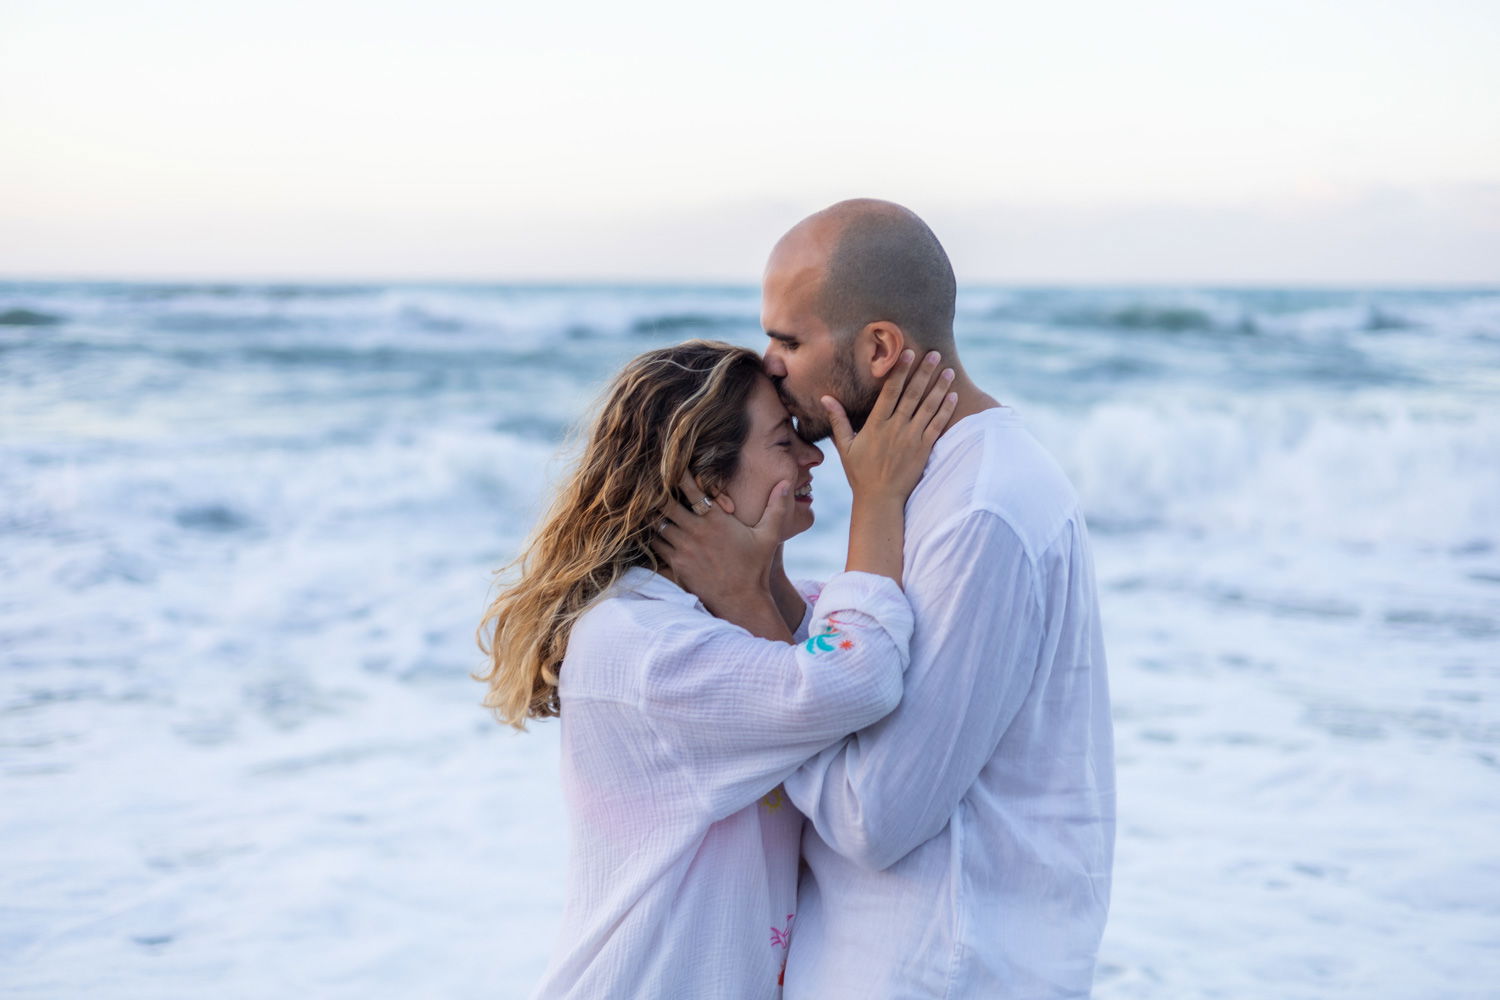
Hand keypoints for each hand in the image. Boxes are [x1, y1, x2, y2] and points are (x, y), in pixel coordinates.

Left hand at [650, 472, 796, 637]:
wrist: (741, 602)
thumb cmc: (756, 568)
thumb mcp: (769, 536)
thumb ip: (777, 508)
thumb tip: (786, 483)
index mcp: (715, 520)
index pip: (690, 489)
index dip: (678, 474)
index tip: (671, 465)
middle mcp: (695, 532)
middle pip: (664, 504)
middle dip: (657, 493)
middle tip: (650, 484)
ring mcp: (683, 549)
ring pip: (655, 524)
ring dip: (653, 515)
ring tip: (646, 505)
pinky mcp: (676, 565)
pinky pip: (655, 546)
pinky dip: (651, 537)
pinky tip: (648, 532)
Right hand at [823, 349, 956, 504]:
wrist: (880, 499)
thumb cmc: (860, 472)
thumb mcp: (845, 446)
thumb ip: (838, 420)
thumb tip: (826, 398)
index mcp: (876, 424)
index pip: (890, 391)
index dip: (900, 371)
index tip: (908, 353)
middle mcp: (896, 428)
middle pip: (913, 394)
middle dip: (924, 372)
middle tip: (936, 354)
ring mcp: (912, 438)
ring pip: (928, 407)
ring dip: (940, 388)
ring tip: (949, 371)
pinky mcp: (924, 449)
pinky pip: (938, 425)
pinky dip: (946, 410)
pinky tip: (953, 396)